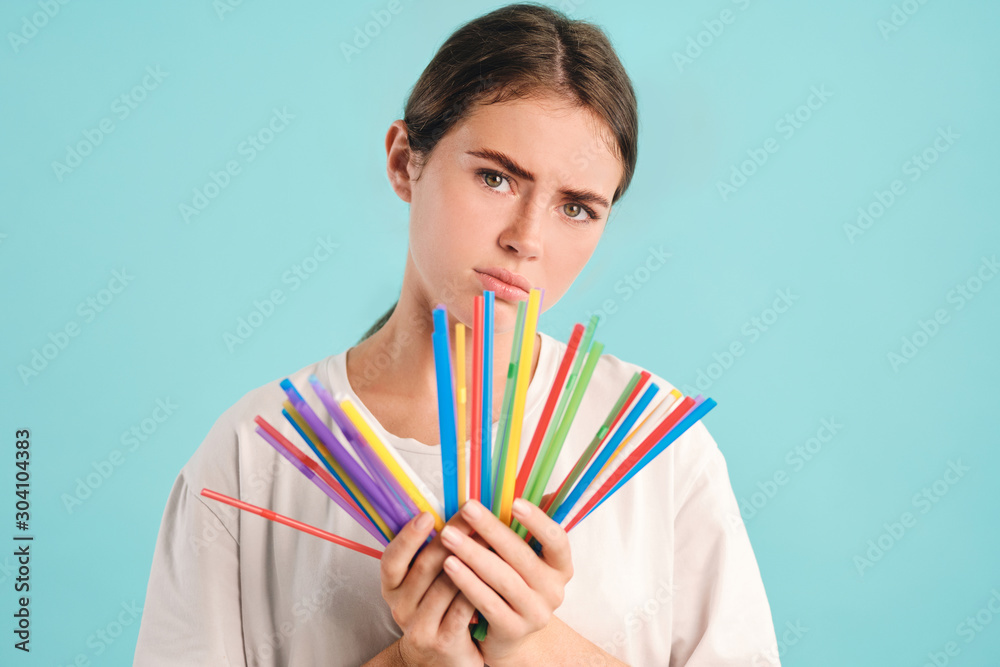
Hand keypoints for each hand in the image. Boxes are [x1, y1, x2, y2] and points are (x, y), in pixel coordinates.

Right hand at [379, 511, 483, 666]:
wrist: (443, 660)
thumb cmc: (439, 610)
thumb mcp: (425, 584)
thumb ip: (432, 552)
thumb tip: (454, 511)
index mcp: (392, 588)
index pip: (391, 560)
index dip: (407, 537)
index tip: (427, 515)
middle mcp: (400, 608)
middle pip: (424, 567)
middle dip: (451, 538)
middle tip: (472, 515)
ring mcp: (420, 627)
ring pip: (446, 586)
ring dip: (470, 559)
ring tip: (490, 537)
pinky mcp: (443, 642)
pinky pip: (462, 608)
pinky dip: (478, 587)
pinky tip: (494, 571)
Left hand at [438, 496, 573, 664]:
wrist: (507, 635)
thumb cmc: (512, 583)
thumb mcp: (523, 557)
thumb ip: (522, 527)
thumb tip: (520, 485)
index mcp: (560, 566)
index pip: (557, 540)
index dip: (538, 521)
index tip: (515, 502)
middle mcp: (554, 591)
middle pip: (522, 556)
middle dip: (492, 529)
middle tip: (466, 508)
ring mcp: (535, 613)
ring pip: (503, 579)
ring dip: (473, 554)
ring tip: (448, 536)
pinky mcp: (513, 631)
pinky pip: (488, 602)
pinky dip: (467, 582)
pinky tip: (448, 566)